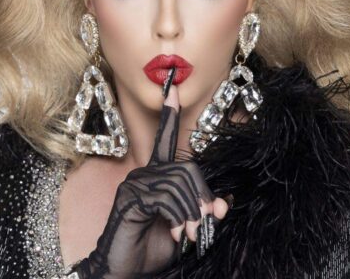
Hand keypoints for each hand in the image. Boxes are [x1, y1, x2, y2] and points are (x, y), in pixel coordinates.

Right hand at [73, 82, 227, 278]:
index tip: (173, 90)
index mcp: (157, 176)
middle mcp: (144, 173)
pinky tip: (178, 235)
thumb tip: (224, 203)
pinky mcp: (130, 198)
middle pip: (187, 168)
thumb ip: (204, 213)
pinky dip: (179, 217)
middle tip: (206, 226)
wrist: (125, 273)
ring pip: (178, 183)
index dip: (169, 115)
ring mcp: (135, 184)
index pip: (165, 140)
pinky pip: (165, 197)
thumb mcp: (187, 230)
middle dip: (202, 197)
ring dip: (192, 212)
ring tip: (193, 235)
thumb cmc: (153, 250)